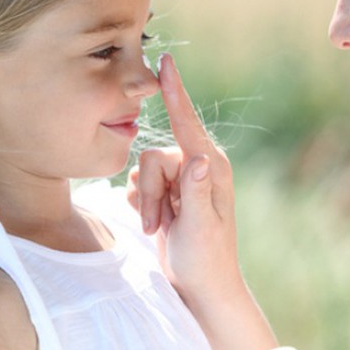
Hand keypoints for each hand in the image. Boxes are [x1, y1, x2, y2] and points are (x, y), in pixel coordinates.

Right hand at [127, 53, 238, 299]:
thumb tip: (200, 158)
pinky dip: (140, 204)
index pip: (188, 124)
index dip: (174, 92)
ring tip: (158, 225)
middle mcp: (197, 168)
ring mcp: (181, 180)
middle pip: (153, 156)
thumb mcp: (200, 228)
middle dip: (149, 191)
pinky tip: (155, 222)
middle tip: (157, 222)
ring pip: (142, 171)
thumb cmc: (205, 260)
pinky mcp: (166, 191)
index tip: (166, 62)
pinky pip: (137, 183)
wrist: (199, 287)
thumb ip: (197, 192)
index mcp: (212, 168)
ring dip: (144, 201)